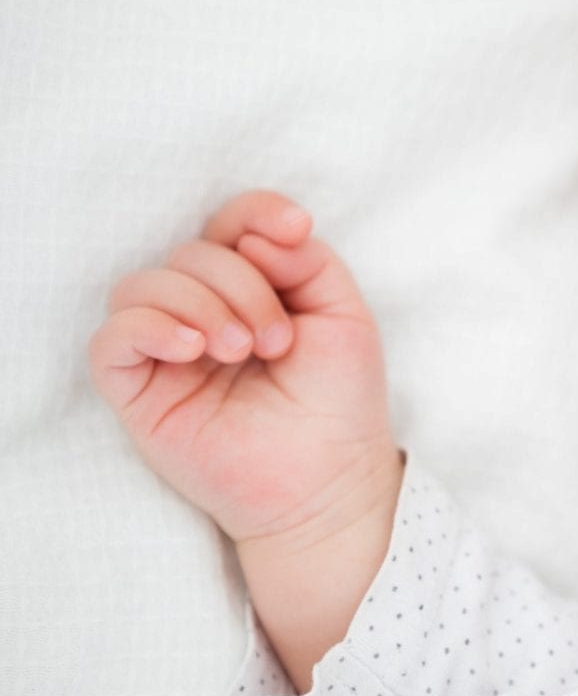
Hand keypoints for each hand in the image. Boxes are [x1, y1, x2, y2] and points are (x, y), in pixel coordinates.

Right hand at [89, 191, 401, 548]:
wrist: (328, 481)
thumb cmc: (340, 404)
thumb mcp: (346, 316)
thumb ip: (310, 261)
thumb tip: (262, 234)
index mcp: (252, 289)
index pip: (231, 225)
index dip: (256, 213)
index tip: (295, 229)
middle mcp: (204, 312)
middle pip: (193, 252)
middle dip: (242, 284)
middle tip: (279, 342)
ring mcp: (168, 351)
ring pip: (145, 284)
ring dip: (201, 304)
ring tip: (243, 351)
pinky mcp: (139, 391)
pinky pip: (112, 338)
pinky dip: (148, 328)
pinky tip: (194, 350)